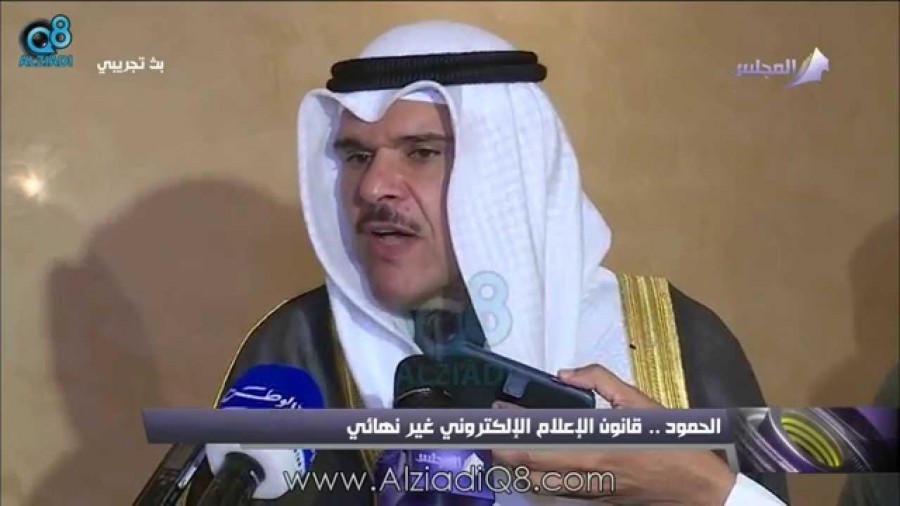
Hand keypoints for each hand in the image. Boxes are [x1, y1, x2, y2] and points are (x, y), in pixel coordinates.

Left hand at [492, 364, 735, 504]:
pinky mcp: (597, 502)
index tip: (497, 416)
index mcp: (595, 452)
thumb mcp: (640, 403)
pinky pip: (558, 492)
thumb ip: (601, 382)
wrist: (700, 489)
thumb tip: (566, 374)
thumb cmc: (672, 443)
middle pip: (528, 473)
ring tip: (512, 442)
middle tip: (497, 429)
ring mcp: (590, 494)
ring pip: (539, 486)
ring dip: (520, 466)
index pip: (535, 452)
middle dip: (505, 452)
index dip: (508, 437)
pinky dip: (541, 477)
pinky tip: (540, 460)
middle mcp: (586, 478)